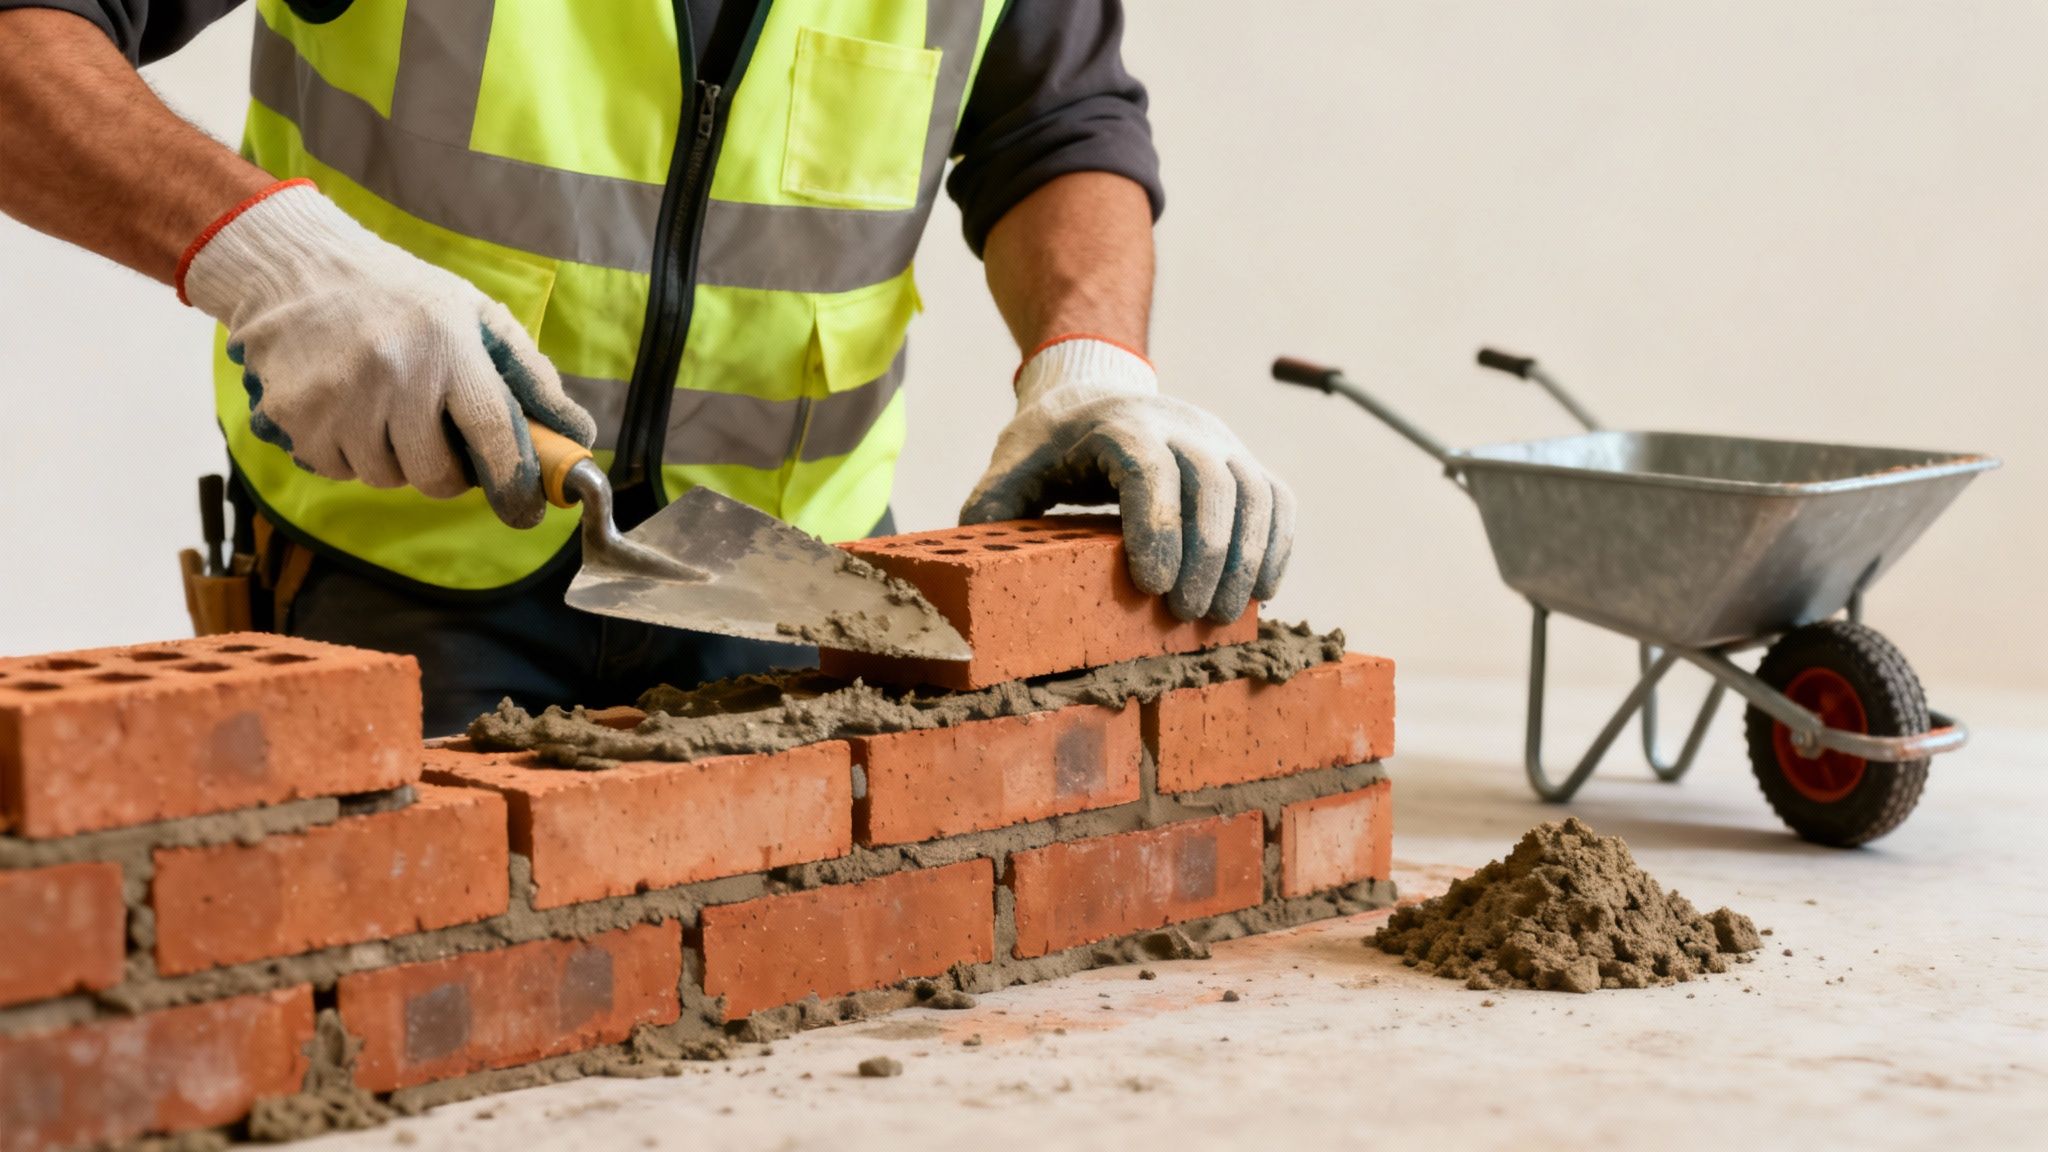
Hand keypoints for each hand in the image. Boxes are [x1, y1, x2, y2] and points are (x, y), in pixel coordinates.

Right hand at [181, 182, 594, 527]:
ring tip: (390, 412)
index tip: (525, 509)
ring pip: (386, 478)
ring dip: (397, 461)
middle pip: (436, 477)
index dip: (515, 481)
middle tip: (443, 444)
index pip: (493, 434)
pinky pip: (339, 471)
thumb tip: (575, 434)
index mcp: (449, 348)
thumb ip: (529, 376)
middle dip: (449, 474)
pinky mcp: (295, 416)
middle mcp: (394, 375)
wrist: (298, 266)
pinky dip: (351, 455)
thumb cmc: (402, 296)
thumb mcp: (475, 315)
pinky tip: (350, 411)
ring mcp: (339, 399)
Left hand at [960, 337, 1293, 622]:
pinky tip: (1260, 592)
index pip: (1149, 470)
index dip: (1157, 528)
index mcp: (1116, 424)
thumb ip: (991, 514)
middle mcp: (1178, 423)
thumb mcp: (1009, 469)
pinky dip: (1276, 545)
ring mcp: (1218, 439)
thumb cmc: (1047, 445)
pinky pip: (1276, 498)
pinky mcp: (1242, 458)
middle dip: (1207, 556)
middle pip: (1212, 483)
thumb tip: (973, 578)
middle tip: (1186, 617)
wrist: (1092, 393)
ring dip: (1246, 558)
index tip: (1153, 588)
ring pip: (1253, 491)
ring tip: (1220, 617)